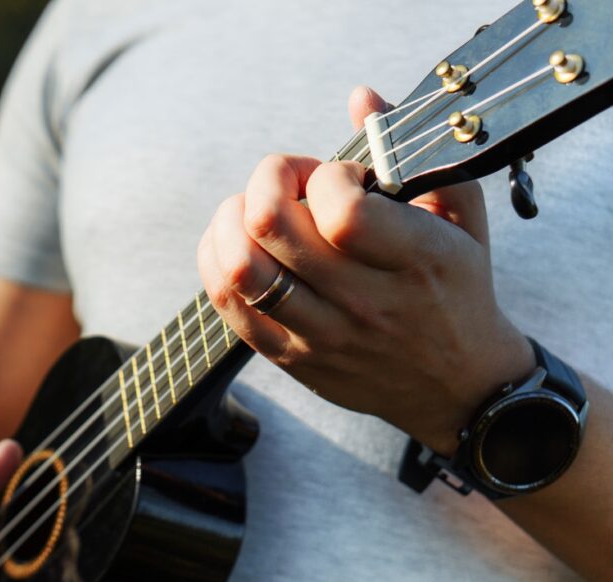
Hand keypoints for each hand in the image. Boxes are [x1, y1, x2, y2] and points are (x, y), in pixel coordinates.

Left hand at [197, 87, 534, 454]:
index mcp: (416, 260)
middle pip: (271, 229)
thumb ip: (412, 152)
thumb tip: (360, 99)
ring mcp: (322, 335)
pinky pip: (228, 304)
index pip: (340, 210)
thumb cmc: (457, 287)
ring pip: (239, 269)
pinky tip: (236, 242)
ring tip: (253, 210)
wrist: (458, 386)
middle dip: (267, 181)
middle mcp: (365, 302)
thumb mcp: (461, 216)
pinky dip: (216, 259)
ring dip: (231, 220)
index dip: (324, 175)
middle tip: (287, 181)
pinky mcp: (290, 357)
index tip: (339, 177)